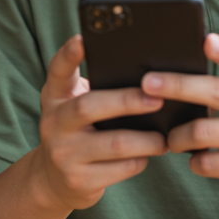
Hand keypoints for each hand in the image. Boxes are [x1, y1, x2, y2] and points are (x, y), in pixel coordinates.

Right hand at [29, 35, 169, 210]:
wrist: (53, 180)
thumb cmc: (78, 132)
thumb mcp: (75, 107)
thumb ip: (97, 91)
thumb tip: (149, 79)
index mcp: (55, 97)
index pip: (58, 71)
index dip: (69, 54)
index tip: (82, 38)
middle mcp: (54, 123)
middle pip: (90, 107)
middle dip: (128, 102)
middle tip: (158, 99)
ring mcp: (64, 154)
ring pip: (116, 143)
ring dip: (147, 140)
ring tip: (165, 136)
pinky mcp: (79, 180)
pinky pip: (122, 168)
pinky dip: (141, 160)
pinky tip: (148, 155)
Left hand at [140, 33, 218, 204]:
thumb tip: (199, 49)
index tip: (206, 40)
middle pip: (214, 93)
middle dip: (177, 87)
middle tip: (147, 84)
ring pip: (205, 132)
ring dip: (179, 136)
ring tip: (172, 138)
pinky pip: (212, 164)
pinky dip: (196, 162)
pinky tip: (195, 160)